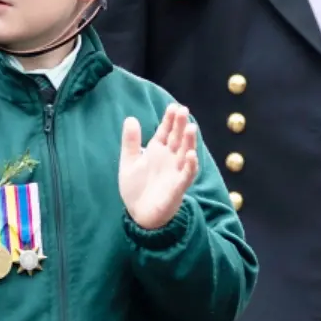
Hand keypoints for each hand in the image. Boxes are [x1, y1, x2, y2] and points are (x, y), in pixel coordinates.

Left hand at [120, 103, 198, 230]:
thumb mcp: (129, 162)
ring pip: (185, 153)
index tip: (173, 106)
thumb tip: (131, 118)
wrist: (139, 214)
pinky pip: (186, 175)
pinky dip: (190, 165)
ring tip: (191, 128)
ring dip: (189, 141)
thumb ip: (130, 142)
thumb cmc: (136, 187)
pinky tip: (190, 155)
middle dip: (180, 125)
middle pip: (177, 138)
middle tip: (183, 110)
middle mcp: (169, 159)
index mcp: (157, 151)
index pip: (166, 131)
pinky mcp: (178, 187)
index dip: (169, 120)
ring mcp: (175, 172)